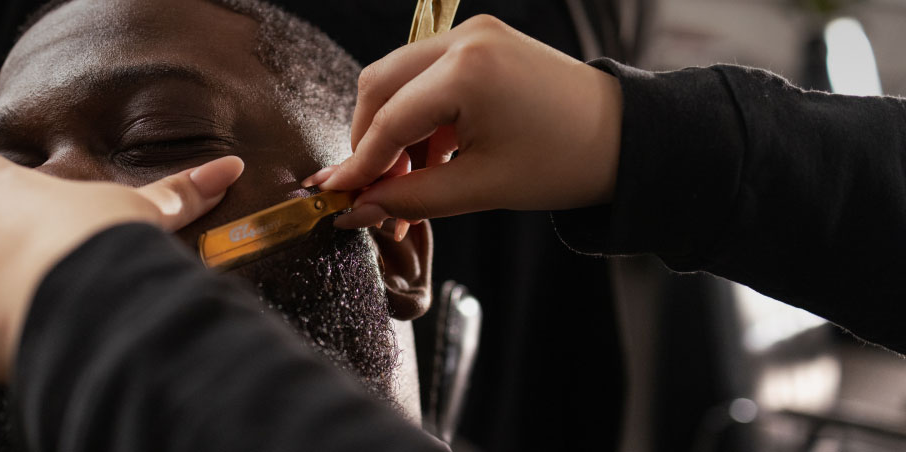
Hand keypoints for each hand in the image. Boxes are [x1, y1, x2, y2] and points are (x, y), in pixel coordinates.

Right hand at [305, 15, 622, 226]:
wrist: (625, 138)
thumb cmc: (565, 162)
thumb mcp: (480, 188)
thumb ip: (409, 199)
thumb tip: (356, 210)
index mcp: (468, 70)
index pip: (389, 119)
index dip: (359, 163)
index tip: (334, 194)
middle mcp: (465, 40)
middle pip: (381, 86)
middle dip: (369, 141)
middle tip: (369, 190)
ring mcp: (474, 35)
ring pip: (399, 78)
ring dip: (392, 129)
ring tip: (403, 182)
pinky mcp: (482, 42)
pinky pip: (427, 75)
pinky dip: (418, 115)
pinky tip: (428, 159)